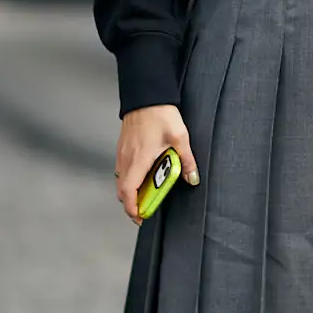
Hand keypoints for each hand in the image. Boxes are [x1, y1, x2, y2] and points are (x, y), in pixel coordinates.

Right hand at [115, 104, 198, 224]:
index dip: (132, 207)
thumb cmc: (160, 114)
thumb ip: (186, 160)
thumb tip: (192, 178)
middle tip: (146, 210)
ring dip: (130, 192)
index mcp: (139, 159)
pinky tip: (142, 177)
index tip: (141, 216)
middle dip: (131, 204)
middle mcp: (126, 158)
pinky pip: (122, 171)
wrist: (146, 95)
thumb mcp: (179, 137)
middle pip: (122, 190)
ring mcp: (122, 153)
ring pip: (120, 181)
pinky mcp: (122, 148)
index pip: (128, 191)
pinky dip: (129, 180)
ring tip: (145, 196)